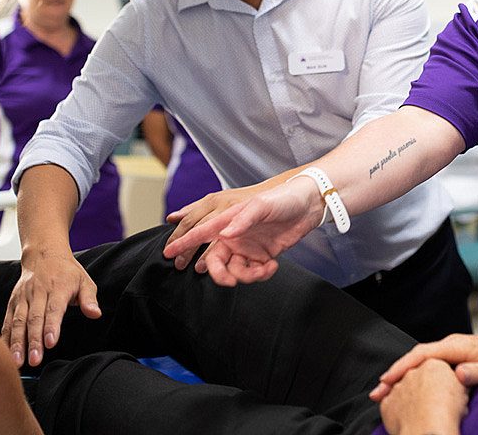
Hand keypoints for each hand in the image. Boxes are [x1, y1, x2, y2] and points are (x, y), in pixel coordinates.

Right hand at [0, 246, 99, 366]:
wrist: (44, 255)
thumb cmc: (67, 272)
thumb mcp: (84, 280)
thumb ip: (89, 298)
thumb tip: (95, 313)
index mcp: (57, 288)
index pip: (53, 309)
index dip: (51, 326)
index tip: (50, 343)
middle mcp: (38, 292)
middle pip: (34, 318)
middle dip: (33, 340)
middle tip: (34, 359)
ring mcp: (23, 297)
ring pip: (18, 321)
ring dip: (17, 342)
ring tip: (18, 361)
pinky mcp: (13, 302)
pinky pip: (7, 320)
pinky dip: (5, 337)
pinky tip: (6, 353)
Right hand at [162, 178, 322, 285]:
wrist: (308, 204)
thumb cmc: (282, 197)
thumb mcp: (262, 204)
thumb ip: (243, 219)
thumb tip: (225, 235)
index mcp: (228, 220)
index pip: (201, 232)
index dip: (184, 242)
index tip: (169, 253)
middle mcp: (233, 235)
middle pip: (214, 260)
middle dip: (219, 273)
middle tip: (229, 281)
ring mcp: (246, 247)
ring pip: (233, 270)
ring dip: (245, 275)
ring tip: (263, 269)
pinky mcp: (261, 257)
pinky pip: (252, 273)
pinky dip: (260, 275)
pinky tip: (272, 267)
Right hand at [371, 334, 477, 400]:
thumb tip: (457, 375)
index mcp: (457, 345)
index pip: (422, 354)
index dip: (403, 367)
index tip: (387, 380)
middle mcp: (452, 345)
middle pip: (416, 358)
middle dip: (395, 374)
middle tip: (377, 393)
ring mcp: (453, 350)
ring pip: (421, 362)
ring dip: (403, 376)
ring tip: (386, 393)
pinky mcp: (457, 358)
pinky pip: (430, 366)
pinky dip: (415, 376)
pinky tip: (409, 388)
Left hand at [378, 358, 466, 434]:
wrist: (429, 428)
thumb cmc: (448, 410)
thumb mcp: (463, 389)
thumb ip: (456, 381)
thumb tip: (457, 382)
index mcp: (432, 364)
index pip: (435, 369)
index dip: (440, 381)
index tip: (444, 392)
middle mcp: (412, 372)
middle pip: (417, 378)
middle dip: (423, 388)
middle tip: (433, 404)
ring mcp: (397, 387)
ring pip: (403, 392)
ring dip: (409, 400)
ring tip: (421, 416)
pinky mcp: (386, 404)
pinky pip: (391, 406)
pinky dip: (397, 412)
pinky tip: (409, 421)